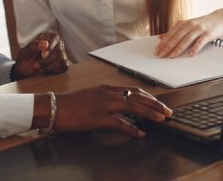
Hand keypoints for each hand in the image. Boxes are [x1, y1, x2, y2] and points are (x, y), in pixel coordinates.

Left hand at [13, 32, 68, 78]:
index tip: (42, 55)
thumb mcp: (24, 53)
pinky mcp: (63, 64)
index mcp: (46, 37)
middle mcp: (55, 44)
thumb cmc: (24, 60)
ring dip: (50, 66)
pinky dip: (54, 70)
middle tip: (36, 65)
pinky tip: (46, 70)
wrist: (24, 72)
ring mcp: (60, 54)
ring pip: (62, 59)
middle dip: (47, 60)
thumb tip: (45, 44)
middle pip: (58, 50)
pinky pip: (64, 66)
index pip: (54, 37)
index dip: (49, 47)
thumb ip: (33, 46)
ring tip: (40, 69)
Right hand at [52, 86, 172, 137]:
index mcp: (107, 88)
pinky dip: (132, 129)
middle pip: (138, 97)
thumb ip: (107, 97)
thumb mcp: (92, 94)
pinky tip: (140, 133)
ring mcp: (104, 105)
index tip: (159, 104)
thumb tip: (122, 103)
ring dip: (149, 114)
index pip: (134, 90)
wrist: (54, 107)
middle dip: (155, 105)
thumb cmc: (71, 103)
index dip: (149, 97)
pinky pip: (120, 123)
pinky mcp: (99, 118)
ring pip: (133, 107)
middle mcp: (108, 94)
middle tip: (168, 112)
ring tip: (162, 119)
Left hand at [154, 7, 222, 57]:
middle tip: (161, 55)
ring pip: (186, 40)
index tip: (157, 51)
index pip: (170, 34)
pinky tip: (190, 54)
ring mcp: (198, 29)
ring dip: (178, 49)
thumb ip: (174, 32)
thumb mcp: (186, 25)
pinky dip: (195, 48)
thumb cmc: (202, 24)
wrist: (219, 18)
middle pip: (176, 37)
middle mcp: (189, 25)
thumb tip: (160, 38)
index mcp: (182, 23)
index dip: (162, 43)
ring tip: (172, 56)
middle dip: (167, 47)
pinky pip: (200, 42)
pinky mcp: (207, 34)